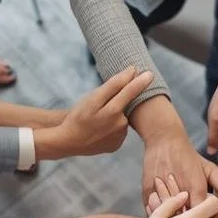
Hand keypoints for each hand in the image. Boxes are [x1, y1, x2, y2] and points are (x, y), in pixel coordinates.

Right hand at [35, 67, 153, 158]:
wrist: (67, 142)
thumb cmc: (78, 117)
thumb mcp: (92, 98)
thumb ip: (114, 85)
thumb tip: (132, 72)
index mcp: (114, 112)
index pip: (131, 91)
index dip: (140, 81)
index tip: (149, 73)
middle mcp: (121, 125)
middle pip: (124, 106)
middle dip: (117, 101)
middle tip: (99, 106)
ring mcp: (120, 137)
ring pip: (121, 118)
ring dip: (113, 114)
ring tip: (96, 119)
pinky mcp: (116, 145)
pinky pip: (118, 130)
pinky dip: (111, 127)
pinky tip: (99, 128)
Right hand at [140, 122, 217, 210]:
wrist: (163, 139)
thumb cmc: (188, 156)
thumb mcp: (207, 167)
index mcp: (196, 187)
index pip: (201, 217)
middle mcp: (179, 191)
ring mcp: (162, 191)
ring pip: (166, 216)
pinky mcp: (147, 191)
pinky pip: (151, 210)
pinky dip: (156, 214)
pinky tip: (162, 212)